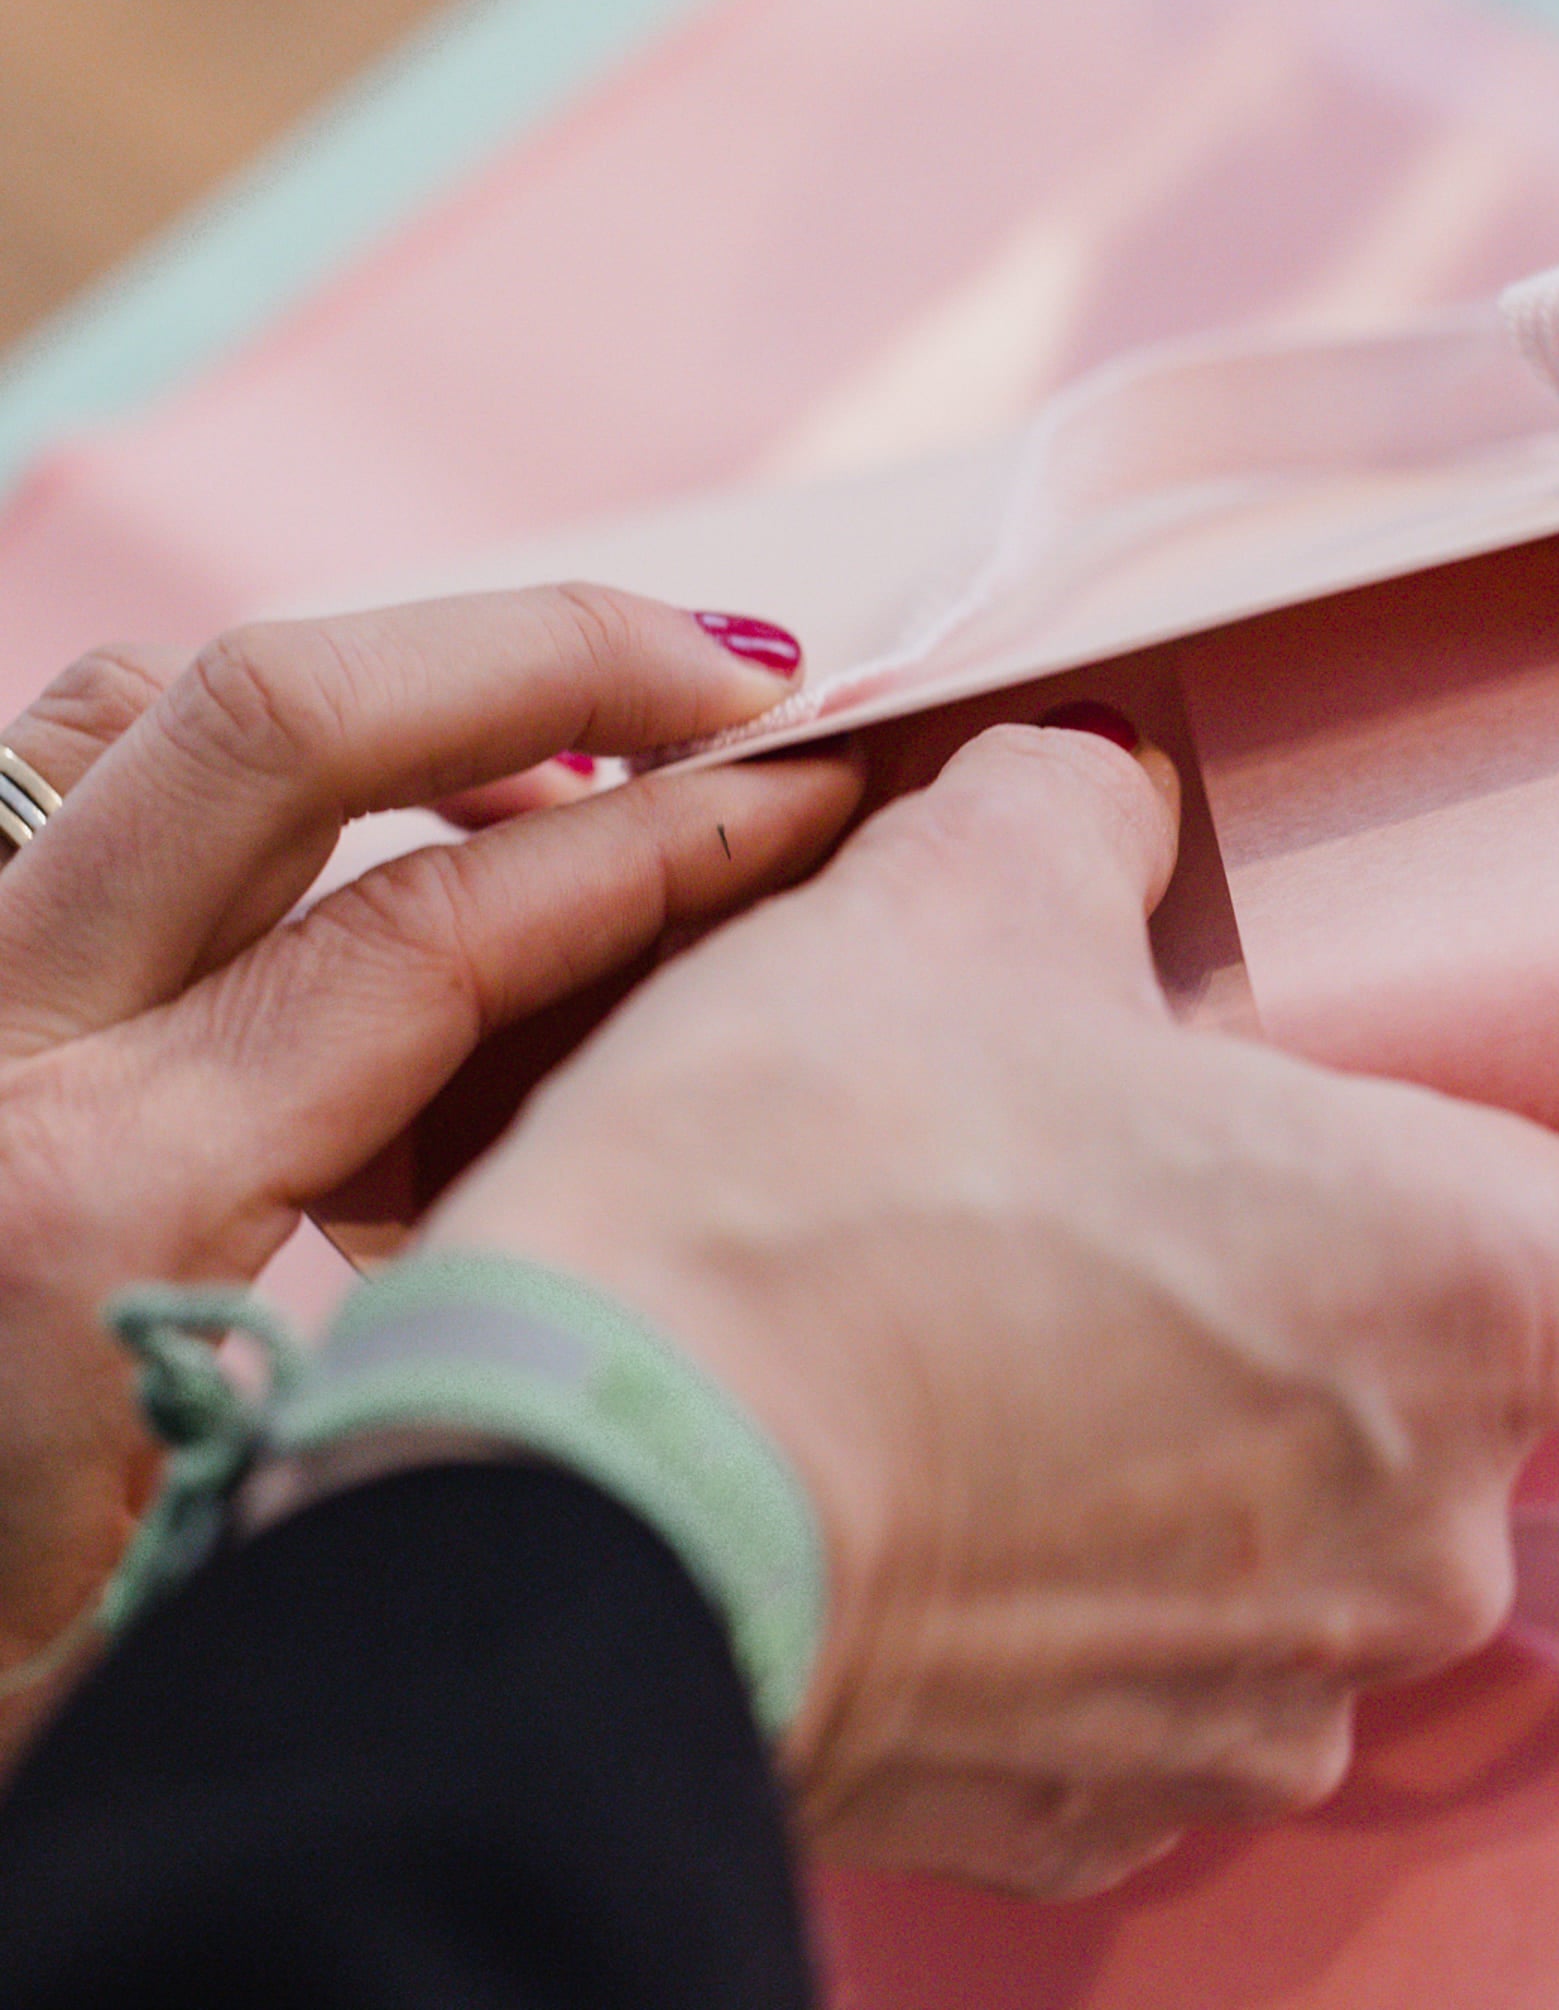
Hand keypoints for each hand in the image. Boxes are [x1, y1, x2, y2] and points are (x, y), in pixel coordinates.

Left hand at [0, 587, 860, 1720]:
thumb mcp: (238, 1564)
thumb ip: (433, 1361)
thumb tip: (647, 1185)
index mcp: (83, 1205)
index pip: (432, 928)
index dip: (662, 839)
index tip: (817, 799)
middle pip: (281, 714)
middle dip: (552, 651)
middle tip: (744, 679)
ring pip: (163, 706)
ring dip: (411, 685)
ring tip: (598, 740)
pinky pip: (89, 769)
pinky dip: (280, 751)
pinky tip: (413, 818)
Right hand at [427, 721, 1558, 1896]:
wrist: (581, 1491)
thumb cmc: (817, 1177)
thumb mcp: (957, 902)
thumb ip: (1086, 817)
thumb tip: (1107, 794)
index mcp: (1464, 1294)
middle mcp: (1419, 1534)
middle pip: (1514, 1410)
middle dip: (1406, 1304)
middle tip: (1239, 1200)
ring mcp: (1271, 1701)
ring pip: (1343, 1551)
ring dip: (1258, 1448)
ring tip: (1066, 1340)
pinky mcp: (1109, 1803)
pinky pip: (1189, 1672)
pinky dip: (1129, 1582)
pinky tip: (978, 1487)